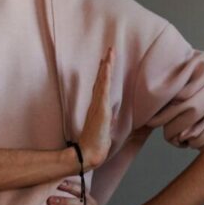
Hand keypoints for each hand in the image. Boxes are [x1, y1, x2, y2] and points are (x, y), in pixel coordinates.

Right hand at [76, 47, 117, 166]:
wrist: (89, 154)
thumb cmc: (96, 144)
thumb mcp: (107, 130)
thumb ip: (109, 120)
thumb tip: (114, 115)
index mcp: (98, 108)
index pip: (101, 87)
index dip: (104, 74)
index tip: (107, 62)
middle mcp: (96, 104)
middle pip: (101, 80)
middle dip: (105, 65)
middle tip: (109, 50)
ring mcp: (98, 106)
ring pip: (102, 82)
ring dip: (106, 67)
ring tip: (110, 53)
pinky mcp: (100, 110)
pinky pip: (102, 90)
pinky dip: (104, 78)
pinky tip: (106, 68)